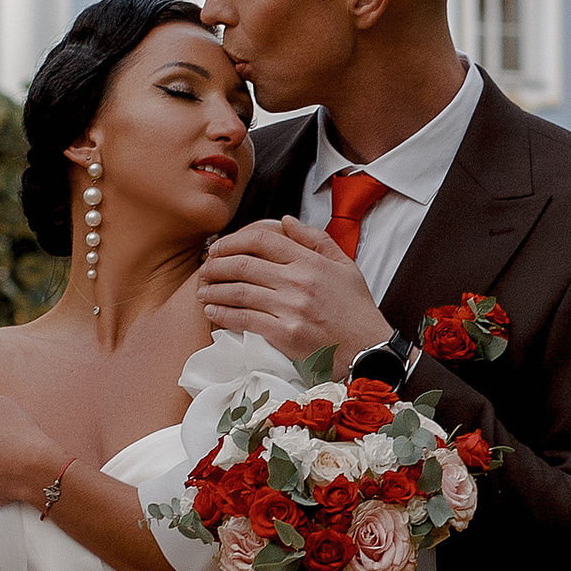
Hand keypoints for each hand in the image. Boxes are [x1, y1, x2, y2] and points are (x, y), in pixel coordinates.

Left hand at [197, 217, 388, 372]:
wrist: (368, 349)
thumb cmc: (356, 309)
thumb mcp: (344, 266)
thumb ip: (315, 239)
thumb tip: (284, 221)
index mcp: (311, 262)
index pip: (262, 239)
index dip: (233, 240)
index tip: (219, 247)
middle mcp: (298, 282)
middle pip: (244, 264)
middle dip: (216, 264)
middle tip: (205, 268)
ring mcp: (291, 309)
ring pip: (239, 292)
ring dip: (214, 289)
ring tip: (202, 290)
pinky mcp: (285, 335)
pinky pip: (245, 320)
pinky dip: (223, 314)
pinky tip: (212, 311)